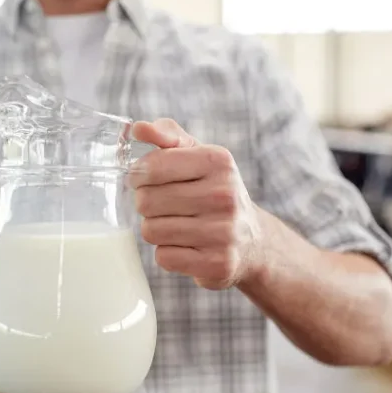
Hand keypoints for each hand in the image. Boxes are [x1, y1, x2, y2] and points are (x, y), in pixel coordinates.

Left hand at [130, 119, 265, 290]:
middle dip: (147, 204)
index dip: (139, 176)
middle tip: (164, 206)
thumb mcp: (199, 156)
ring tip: (177, 225)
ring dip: (156, 230)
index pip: (150, 167)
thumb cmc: (214, 192)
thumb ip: (168, 136)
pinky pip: (164, 257)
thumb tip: (138, 128)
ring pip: (151, 231)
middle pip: (146, 201)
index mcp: (218, 161)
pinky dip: (168, 254)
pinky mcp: (217, 264)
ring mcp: (224, 232)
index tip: (147, 180)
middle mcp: (224, 195)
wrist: (252, 241)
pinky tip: (187, 247)